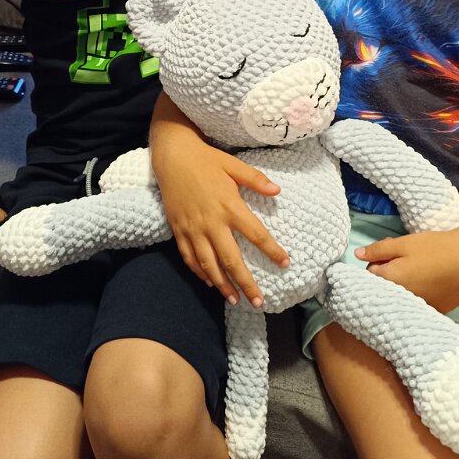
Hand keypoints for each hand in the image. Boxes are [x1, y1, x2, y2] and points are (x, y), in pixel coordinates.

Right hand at [155, 135, 289, 307]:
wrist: (173, 156)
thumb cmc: (206, 160)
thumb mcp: (234, 165)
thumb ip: (255, 179)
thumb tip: (277, 191)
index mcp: (230, 206)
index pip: (256, 234)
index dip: (272, 251)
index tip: (285, 263)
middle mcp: (212, 222)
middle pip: (231, 259)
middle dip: (246, 283)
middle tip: (259, 302)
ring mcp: (193, 228)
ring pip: (208, 264)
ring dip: (222, 285)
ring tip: (234, 300)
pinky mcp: (178, 229)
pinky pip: (189, 257)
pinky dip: (199, 272)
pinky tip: (209, 282)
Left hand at [354, 228, 458, 313]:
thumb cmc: (436, 248)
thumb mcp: (404, 244)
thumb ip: (378, 250)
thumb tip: (357, 255)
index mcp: (391, 283)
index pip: (370, 277)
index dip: (377, 262)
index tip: (388, 253)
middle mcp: (403, 301)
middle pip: (386, 289)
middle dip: (388, 275)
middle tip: (404, 258)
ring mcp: (421, 309)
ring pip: (403, 297)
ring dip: (403, 286)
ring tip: (418, 268)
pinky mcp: (438, 310)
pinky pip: (419, 304)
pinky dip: (419, 294)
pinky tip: (430, 281)